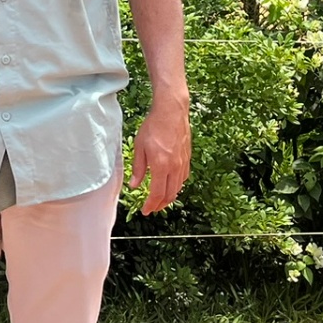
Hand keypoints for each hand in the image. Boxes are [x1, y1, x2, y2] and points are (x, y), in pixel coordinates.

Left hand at [127, 100, 190, 214]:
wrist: (171, 111)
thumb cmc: (153, 126)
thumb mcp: (139, 146)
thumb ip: (137, 168)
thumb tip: (134, 185)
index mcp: (161, 166)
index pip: (157, 194)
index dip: (151, 205)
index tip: (145, 210)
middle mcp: (174, 167)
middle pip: (169, 194)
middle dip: (160, 205)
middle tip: (152, 208)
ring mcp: (183, 163)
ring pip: (178, 188)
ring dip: (169, 197)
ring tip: (160, 200)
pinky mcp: (187, 158)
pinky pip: (183, 178)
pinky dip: (177, 186)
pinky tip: (171, 185)